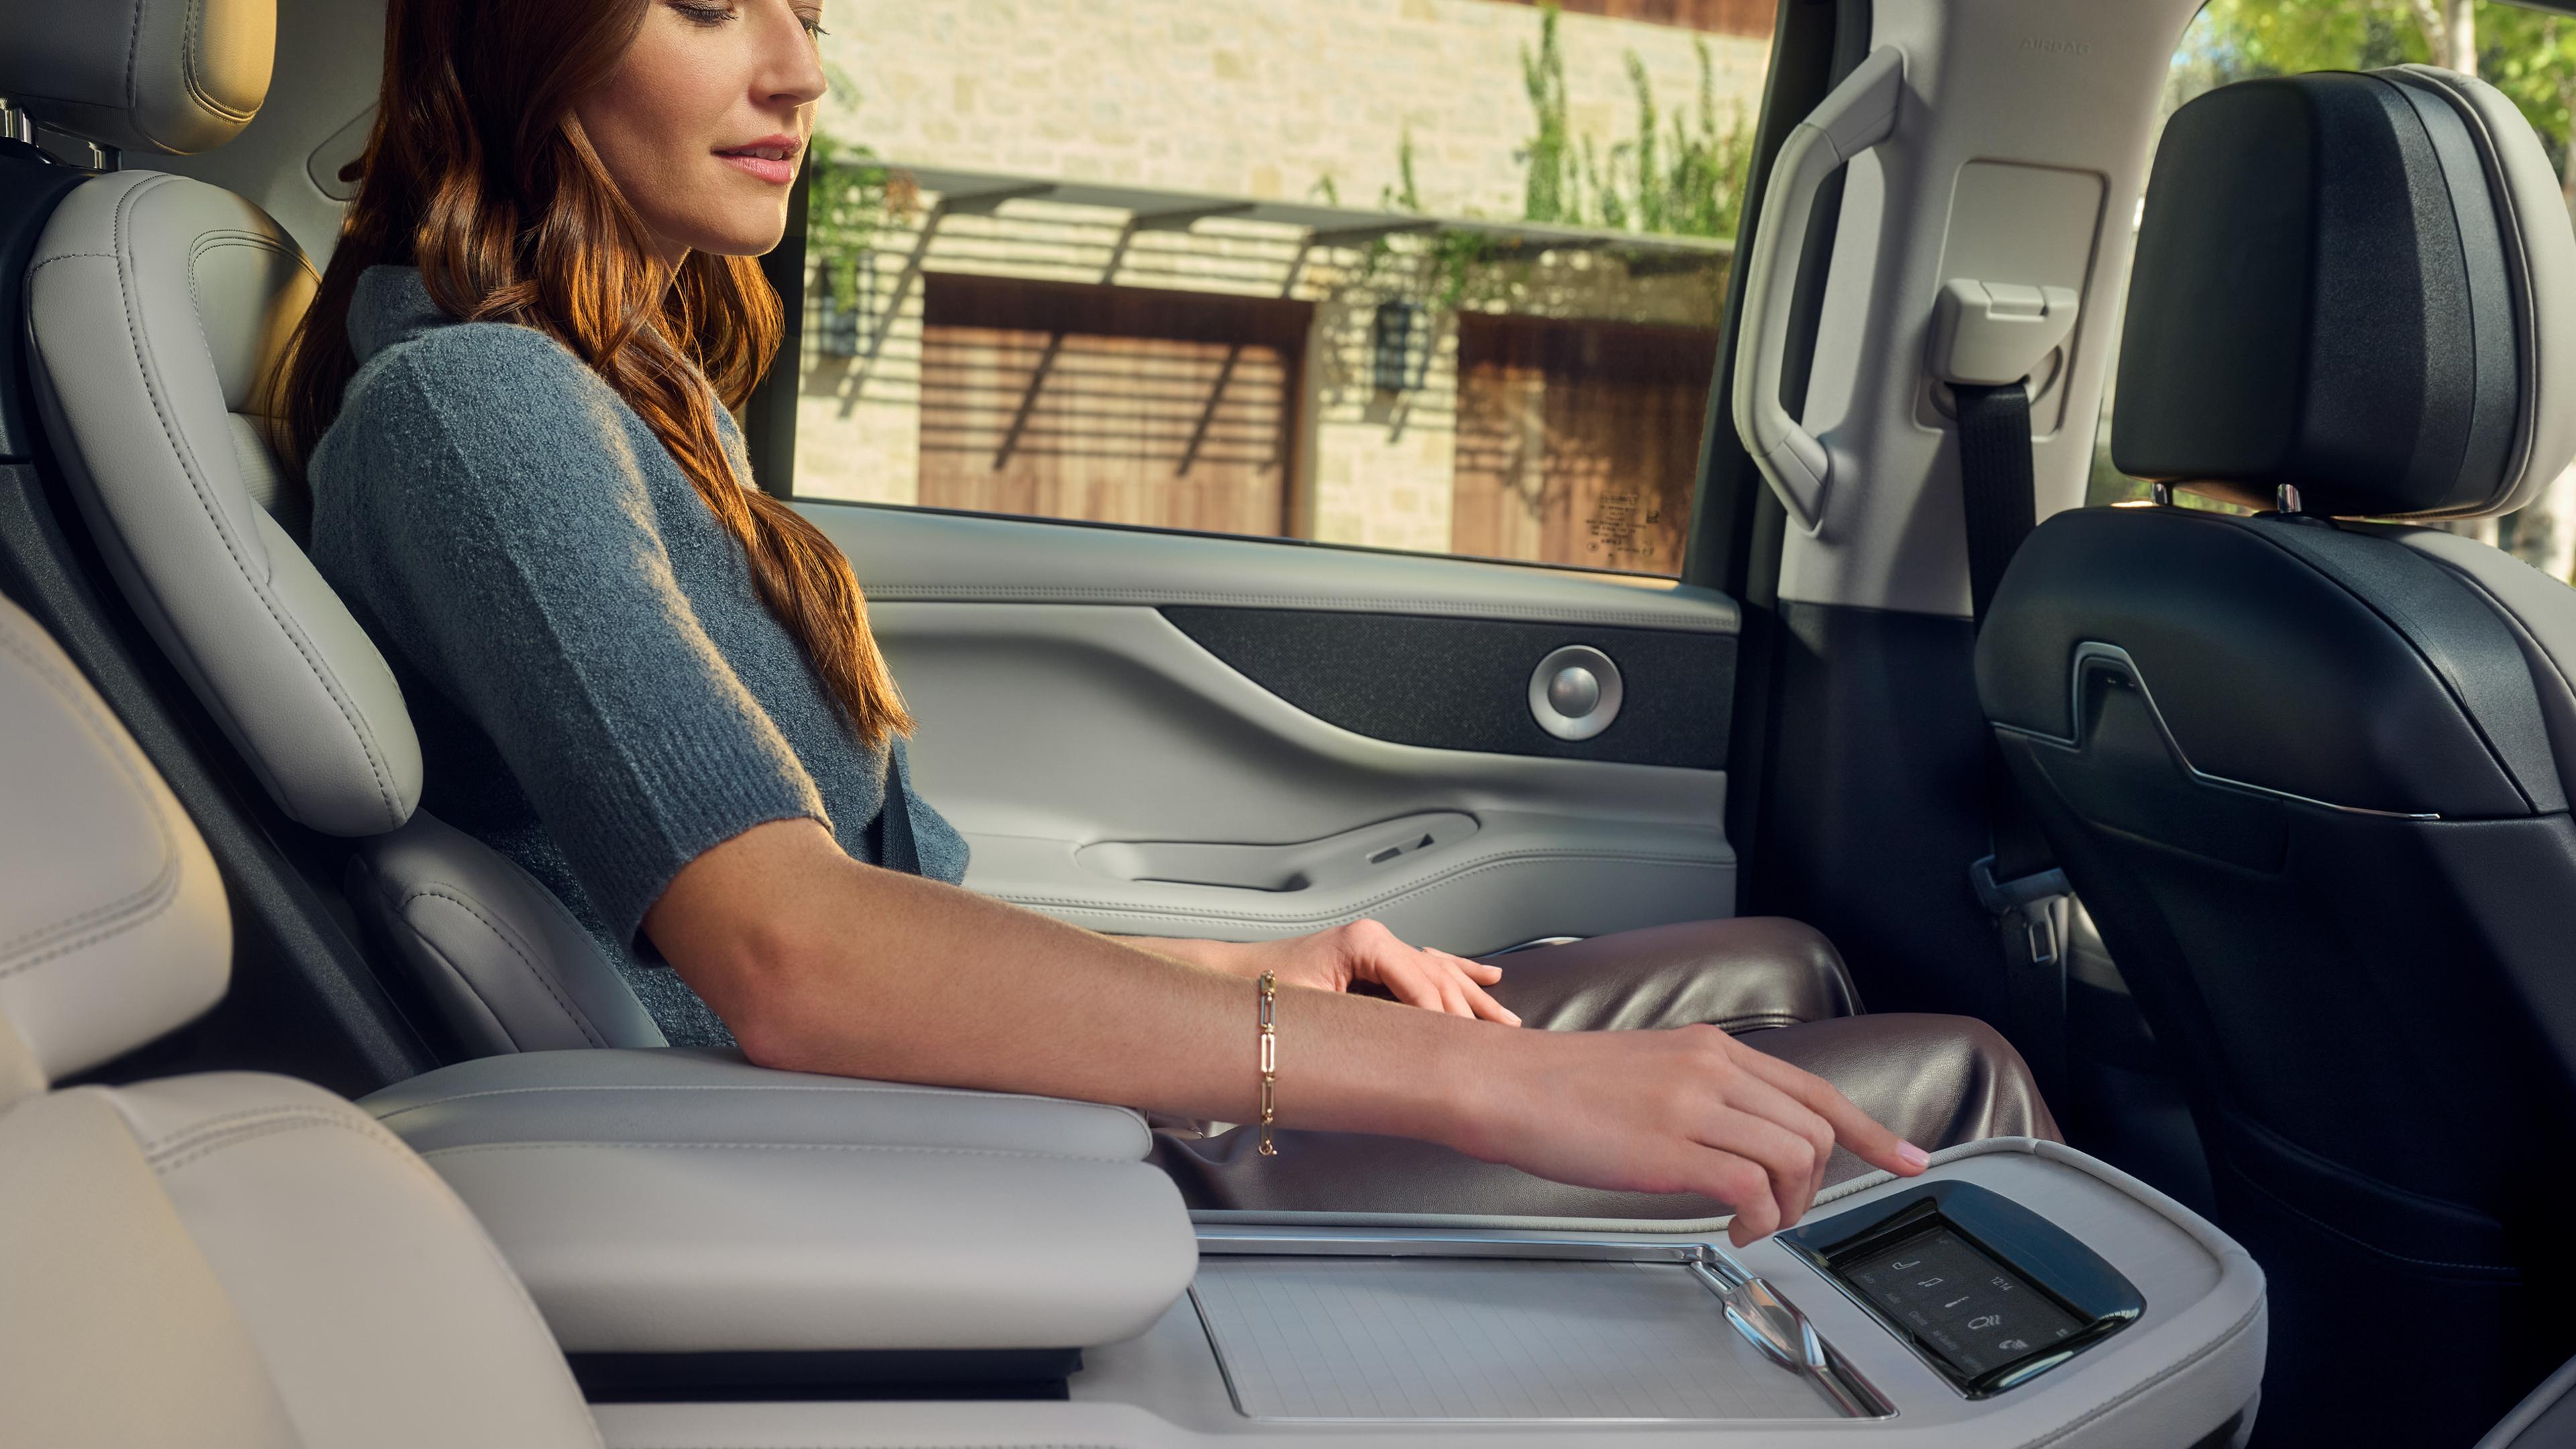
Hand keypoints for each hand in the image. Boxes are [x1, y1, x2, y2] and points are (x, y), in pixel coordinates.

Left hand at [1236, 918, 1521, 1025]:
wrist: (1233, 980)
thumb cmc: (1264, 998)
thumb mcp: (1318, 1014)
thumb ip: (1367, 1025)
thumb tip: (1409, 1045)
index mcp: (1365, 943)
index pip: (1422, 984)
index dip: (1445, 1019)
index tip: (1464, 1049)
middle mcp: (1376, 939)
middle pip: (1438, 979)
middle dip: (1469, 1014)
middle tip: (1497, 1045)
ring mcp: (1377, 946)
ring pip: (1440, 973)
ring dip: (1474, 998)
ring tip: (1506, 1022)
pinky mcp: (1373, 959)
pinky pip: (1425, 966)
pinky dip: (1457, 972)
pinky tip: (1487, 977)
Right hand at [1455, 1023, 1929, 1246]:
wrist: (1503, 1084)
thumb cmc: (1559, 1087)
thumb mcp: (1649, 1070)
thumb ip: (1701, 1091)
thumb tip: (1741, 1136)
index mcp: (1711, 1049)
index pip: (1815, 1089)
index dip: (1871, 1129)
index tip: (1909, 1158)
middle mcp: (1712, 1069)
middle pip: (1814, 1129)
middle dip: (1816, 1184)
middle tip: (1783, 1212)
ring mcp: (1693, 1105)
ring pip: (1792, 1158)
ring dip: (1787, 1207)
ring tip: (1754, 1223)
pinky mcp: (1669, 1147)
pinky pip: (1751, 1188)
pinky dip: (1757, 1219)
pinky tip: (1732, 1227)